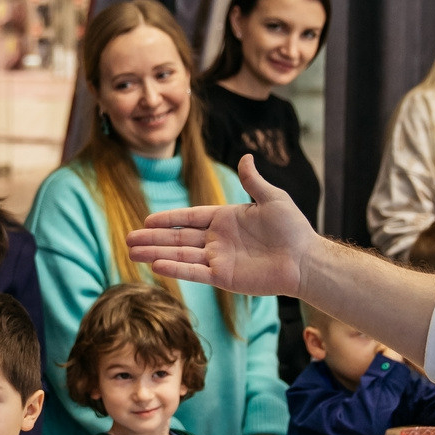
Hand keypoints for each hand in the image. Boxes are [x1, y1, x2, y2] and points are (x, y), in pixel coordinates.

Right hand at [126, 155, 315, 298]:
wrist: (305, 260)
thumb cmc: (293, 228)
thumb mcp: (272, 199)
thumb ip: (253, 181)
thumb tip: (246, 157)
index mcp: (226, 219)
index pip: (189, 218)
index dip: (168, 219)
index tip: (147, 220)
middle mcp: (218, 240)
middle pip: (178, 238)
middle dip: (153, 239)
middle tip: (128, 239)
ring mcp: (219, 259)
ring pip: (180, 255)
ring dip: (156, 253)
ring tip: (132, 252)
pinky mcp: (223, 277)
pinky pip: (195, 272)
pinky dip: (176, 269)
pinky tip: (156, 265)